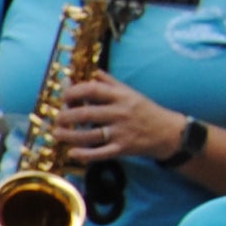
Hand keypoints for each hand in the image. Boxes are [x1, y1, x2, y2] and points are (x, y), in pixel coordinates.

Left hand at [52, 73, 170, 164]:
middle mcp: (120, 113)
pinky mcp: (123, 148)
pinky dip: (85, 154)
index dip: (73, 92)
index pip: (92, 90)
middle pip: (86, 114)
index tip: (64, 97)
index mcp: (121, 96)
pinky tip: (72, 152)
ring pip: (90, 135)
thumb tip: (89, 71)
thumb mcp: (129, 92)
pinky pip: (100, 152)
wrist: (168, 132)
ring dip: (69, 135)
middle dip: (66, 116)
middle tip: (57, 119)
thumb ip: (108, 82)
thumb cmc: (144, 110)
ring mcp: (121, 132)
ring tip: (57, 133)